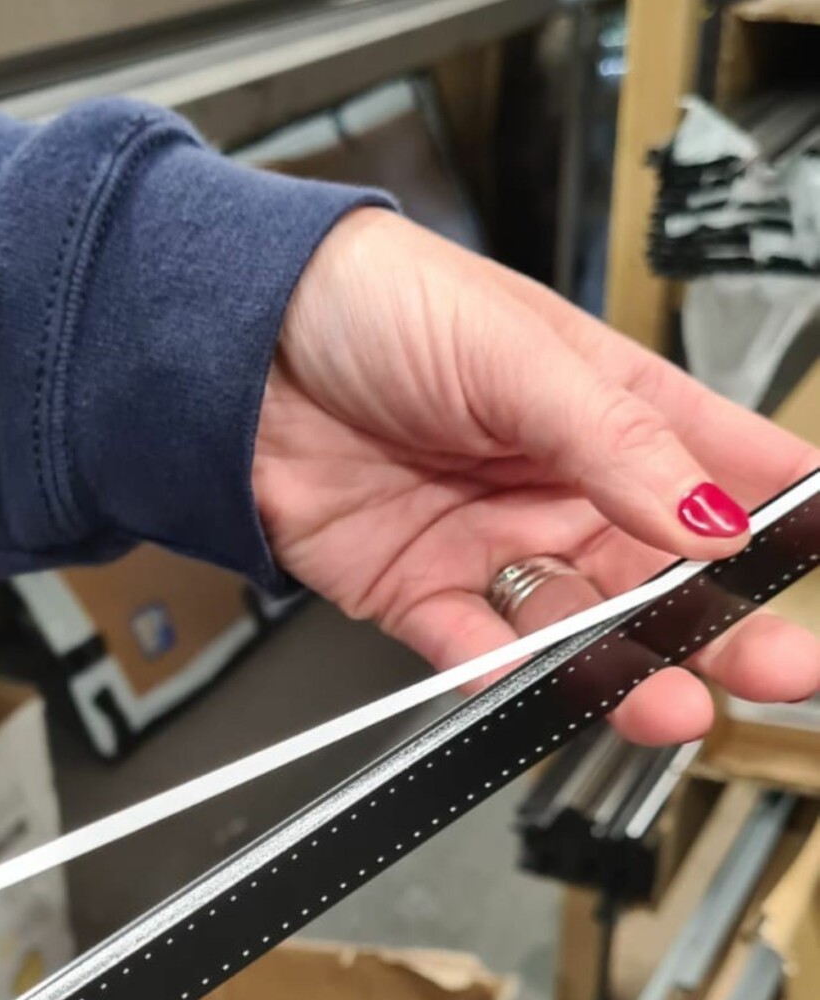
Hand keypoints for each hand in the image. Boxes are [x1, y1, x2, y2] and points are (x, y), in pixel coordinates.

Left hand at [255, 210, 819, 744]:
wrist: (234, 340)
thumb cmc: (376, 300)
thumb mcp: (517, 355)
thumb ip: (618, 446)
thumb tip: (714, 520)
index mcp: (608, 409)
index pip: (722, 470)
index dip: (780, 520)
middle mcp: (561, 485)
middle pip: (663, 574)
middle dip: (723, 624)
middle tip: (780, 667)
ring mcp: (493, 542)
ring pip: (578, 626)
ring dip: (623, 666)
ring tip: (668, 699)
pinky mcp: (417, 590)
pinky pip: (471, 646)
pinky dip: (496, 668)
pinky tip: (527, 676)